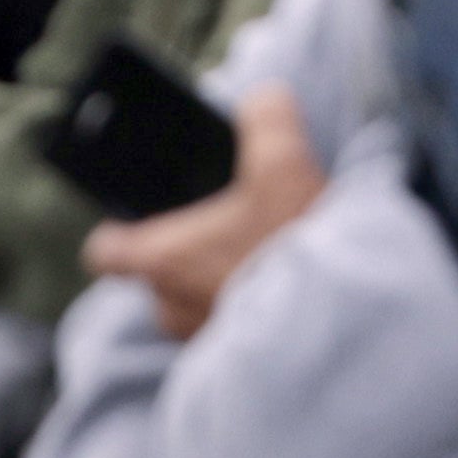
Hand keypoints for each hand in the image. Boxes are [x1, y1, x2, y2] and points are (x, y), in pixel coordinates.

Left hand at [75, 79, 323, 339]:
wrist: (351, 320)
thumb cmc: (300, 244)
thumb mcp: (286, 166)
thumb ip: (268, 121)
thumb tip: (267, 97)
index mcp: (162, 259)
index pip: (106, 252)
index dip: (119, 235)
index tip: (139, 223)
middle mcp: (172, 307)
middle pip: (157, 277)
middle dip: (184, 258)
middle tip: (224, 232)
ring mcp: (205, 339)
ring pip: (192, 306)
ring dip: (218, 286)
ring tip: (262, 261)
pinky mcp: (244, 360)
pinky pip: (230, 331)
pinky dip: (248, 312)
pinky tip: (285, 292)